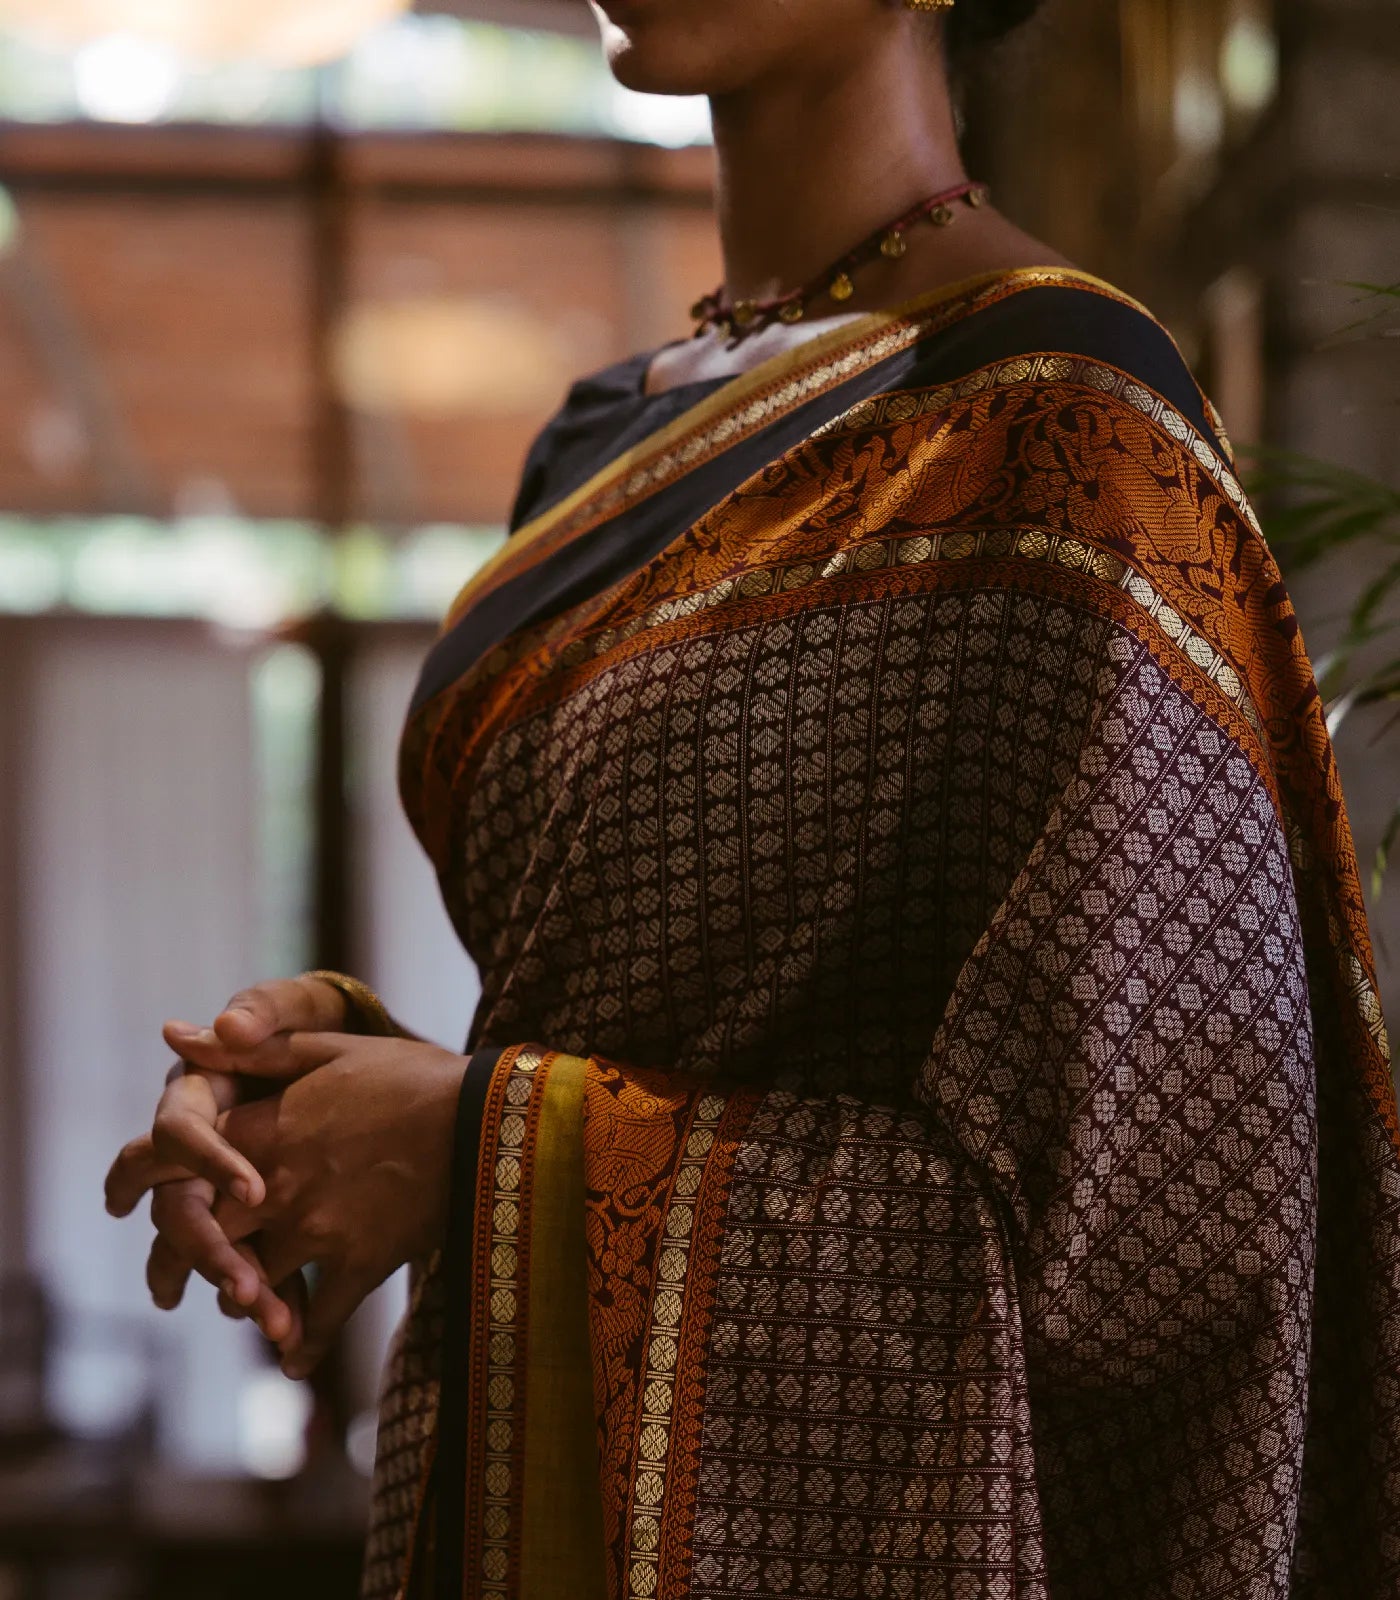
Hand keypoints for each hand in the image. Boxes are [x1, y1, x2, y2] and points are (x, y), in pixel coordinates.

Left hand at [119, 1028, 467, 1377]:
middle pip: (191, 1236)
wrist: (486, 1117)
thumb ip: (251, 1051)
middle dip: (170, 1264)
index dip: (128, 1178)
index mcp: (263, 1128)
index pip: (167, 1157)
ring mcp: (315, 1230)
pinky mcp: (359, 1264)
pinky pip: (317, 1322)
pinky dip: (302, 1346)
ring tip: (239, 1309)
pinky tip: (294, 1360)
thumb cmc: (410, 1074)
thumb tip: (173, 1034)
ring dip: (238, 1302)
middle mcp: (275, 1185)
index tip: (113, 1200)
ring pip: (247, 1284)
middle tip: (163, 1287)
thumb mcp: (330, 1047)